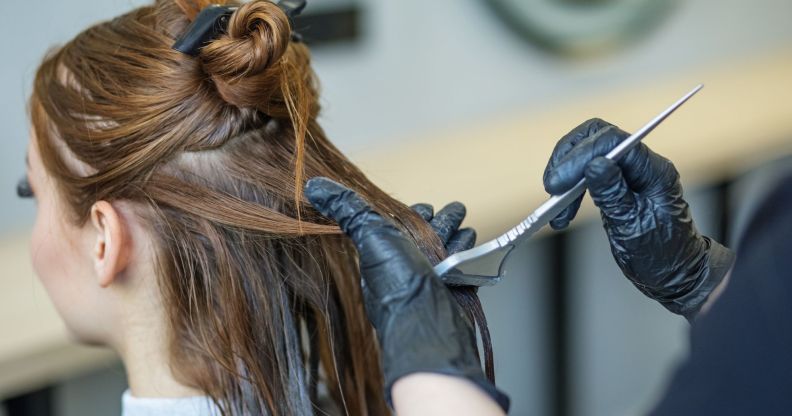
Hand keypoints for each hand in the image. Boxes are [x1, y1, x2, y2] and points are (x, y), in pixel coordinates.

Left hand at [304, 177, 508, 410]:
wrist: (426, 317)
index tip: (423, 205)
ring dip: (456, 231)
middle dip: (441, 219)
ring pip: (448, 246)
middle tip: (454, 208)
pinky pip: (463, 263)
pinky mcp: (454, 286)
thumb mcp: (368, 233)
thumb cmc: (395, 280)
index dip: (412, 213)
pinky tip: (471, 240)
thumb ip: (345, 208)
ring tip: (463, 221)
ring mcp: (433, 276)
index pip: (400, 225)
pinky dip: (468, 250)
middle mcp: (409, 263)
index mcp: (387, 250)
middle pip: (428, 234)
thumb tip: (313, 186)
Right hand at [543, 118, 735, 318]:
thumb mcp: (633, 227)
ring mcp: (628, 173)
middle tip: (553, 187)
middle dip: (568, 158)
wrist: (674, 273)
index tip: (559, 182)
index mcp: (654, 171)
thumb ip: (613, 194)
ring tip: (556, 206)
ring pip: (586, 151)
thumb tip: (594, 165)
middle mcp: (642, 165)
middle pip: (596, 136)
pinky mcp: (615, 183)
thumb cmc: (662, 255)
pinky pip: (585, 172)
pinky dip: (568, 187)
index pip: (612, 141)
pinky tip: (562, 210)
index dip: (580, 156)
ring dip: (564, 173)